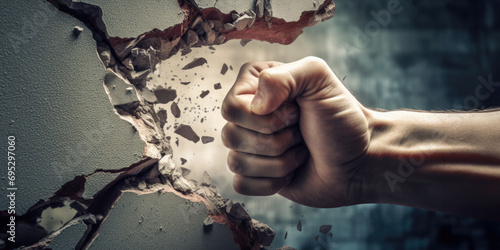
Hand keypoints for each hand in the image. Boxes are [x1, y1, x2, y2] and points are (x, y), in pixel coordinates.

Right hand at [221, 57, 371, 207]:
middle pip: (231, 136)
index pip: (231, 107)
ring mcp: (249, 144)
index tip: (296, 113)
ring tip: (300, 152)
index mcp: (254, 85)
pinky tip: (291, 172)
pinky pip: (241, 184)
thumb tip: (255, 107)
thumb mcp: (319, 79)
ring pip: (236, 162)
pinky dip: (271, 183)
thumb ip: (284, 76)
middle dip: (275, 141)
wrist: (359, 160)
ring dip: (278, 163)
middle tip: (301, 133)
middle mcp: (247, 113)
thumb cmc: (342, 118)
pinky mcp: (254, 173)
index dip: (265, 118)